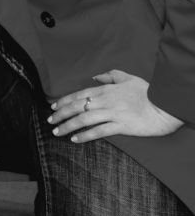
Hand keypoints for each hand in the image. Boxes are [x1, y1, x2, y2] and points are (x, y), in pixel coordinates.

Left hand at [47, 69, 182, 142]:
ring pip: (83, 120)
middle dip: (60, 114)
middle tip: (50, 121)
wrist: (165, 106)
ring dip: (68, 126)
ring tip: (57, 132)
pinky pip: (99, 131)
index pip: (78, 95)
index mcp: (105, 90)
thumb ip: (111, 75)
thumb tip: (95, 77)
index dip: (64, 101)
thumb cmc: (147, 92)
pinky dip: (85, 135)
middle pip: (76, 107)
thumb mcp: (128, 78)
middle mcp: (105, 101)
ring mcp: (112, 114)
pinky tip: (75, 139)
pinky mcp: (120, 126)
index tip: (53, 107)